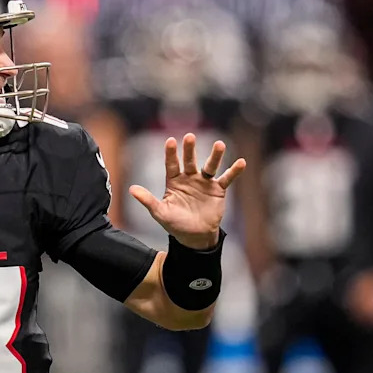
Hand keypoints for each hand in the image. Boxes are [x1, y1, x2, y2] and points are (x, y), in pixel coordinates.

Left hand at [130, 133, 245, 249]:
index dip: (171, 154)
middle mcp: (189, 178)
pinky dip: (234, 171)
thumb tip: (131, 189)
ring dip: (215, 156)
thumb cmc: (175, 224)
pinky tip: (241, 162)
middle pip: (190, 161)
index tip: (170, 141)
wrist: (194, 236)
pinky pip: (226, 178)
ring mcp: (204, 183)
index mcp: (174, 181)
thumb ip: (147, 200)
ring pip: (210, 166)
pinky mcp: (218, 190)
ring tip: (220, 144)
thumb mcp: (160, 212)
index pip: (171, 164)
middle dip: (190, 149)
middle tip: (190, 137)